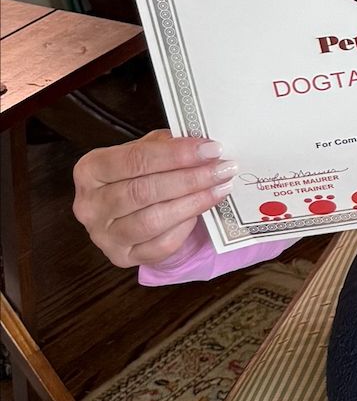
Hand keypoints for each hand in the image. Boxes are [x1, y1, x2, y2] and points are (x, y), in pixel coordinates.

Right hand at [71, 131, 235, 268]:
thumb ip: (165, 146)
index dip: (175, 155)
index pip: (134, 160)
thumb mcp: (145, 152)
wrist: (128, 213)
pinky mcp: (122, 257)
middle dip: (189, 179)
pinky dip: (184, 228)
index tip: (210, 149)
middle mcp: (89, 205)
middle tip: (222, 169)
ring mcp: (103, 235)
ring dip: (192, 203)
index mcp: (90, 170)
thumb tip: (200, 143)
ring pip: (152, 220)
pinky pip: (160, 245)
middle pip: (143, 191)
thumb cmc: (138, 176)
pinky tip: (201, 212)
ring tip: (220, 188)